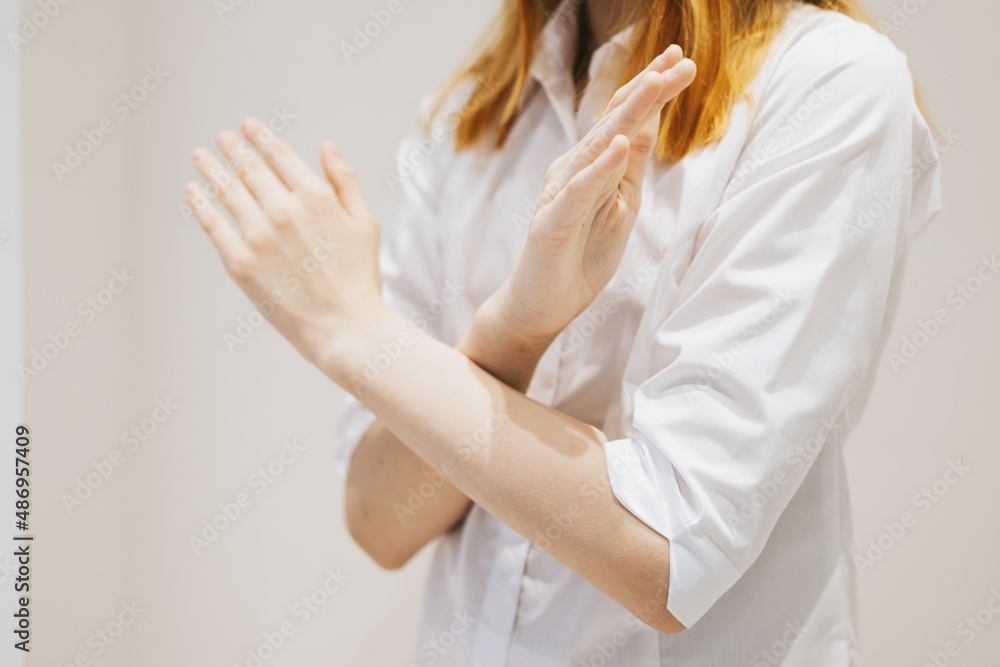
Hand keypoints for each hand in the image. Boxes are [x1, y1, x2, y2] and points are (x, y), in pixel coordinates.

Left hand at [185, 119, 381, 368]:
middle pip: (249, 168)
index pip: (279, 155)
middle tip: (223, 138)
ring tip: (200, 156)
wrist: (345, 326)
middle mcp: (284, 210)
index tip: (248, 126)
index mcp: (316, 196)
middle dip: (234, 148)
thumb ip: (345, 181)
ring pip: (227, 191)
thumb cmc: (360, 278)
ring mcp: (259, 236)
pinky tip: (193, 191)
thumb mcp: (365, 223)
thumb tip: (326, 146)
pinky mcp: (240, 263)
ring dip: (211, 168)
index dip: (260, 137)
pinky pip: (213, 224)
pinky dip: (200, 203)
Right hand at [486, 46, 695, 349]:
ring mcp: (561, 195)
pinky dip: (598, 168)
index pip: (624, 120)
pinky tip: (617, 146)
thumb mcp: (620, 204)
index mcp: (594, 166)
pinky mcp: (551, 223)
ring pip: (596, 147)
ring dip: (626, 115)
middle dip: (647, 90)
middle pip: (613, 123)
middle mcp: (575, 171)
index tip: (682, 60)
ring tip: (654, 84)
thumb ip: (630, 164)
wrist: (544, 304)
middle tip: (677, 59)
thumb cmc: (580, 254)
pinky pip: (577, 191)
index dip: (652, 90)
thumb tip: (650, 120)